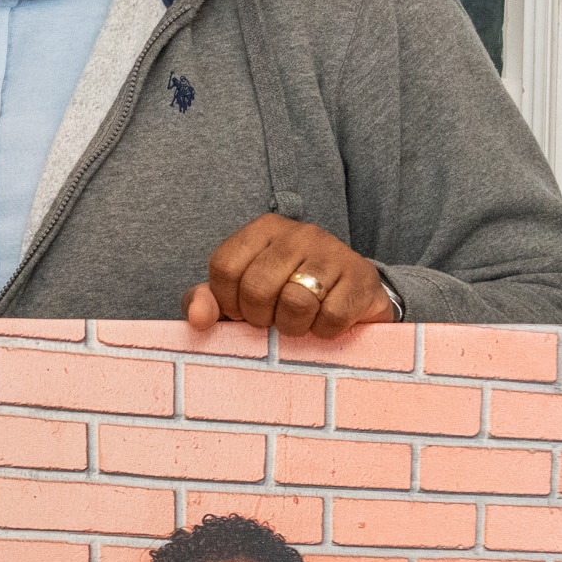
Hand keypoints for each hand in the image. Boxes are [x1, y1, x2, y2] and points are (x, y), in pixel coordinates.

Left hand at [185, 213, 395, 336]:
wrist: (352, 297)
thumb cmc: (287, 295)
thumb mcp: (240, 295)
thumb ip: (209, 301)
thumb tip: (198, 318)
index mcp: (264, 230)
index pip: (224, 267)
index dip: (229, 301)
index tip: (243, 311)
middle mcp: (299, 233)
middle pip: (257, 287)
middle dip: (261, 317)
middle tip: (274, 319)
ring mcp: (334, 251)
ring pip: (295, 302)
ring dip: (294, 326)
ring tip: (300, 321)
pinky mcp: (362, 276)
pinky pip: (330, 316)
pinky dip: (324, 331)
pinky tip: (326, 322)